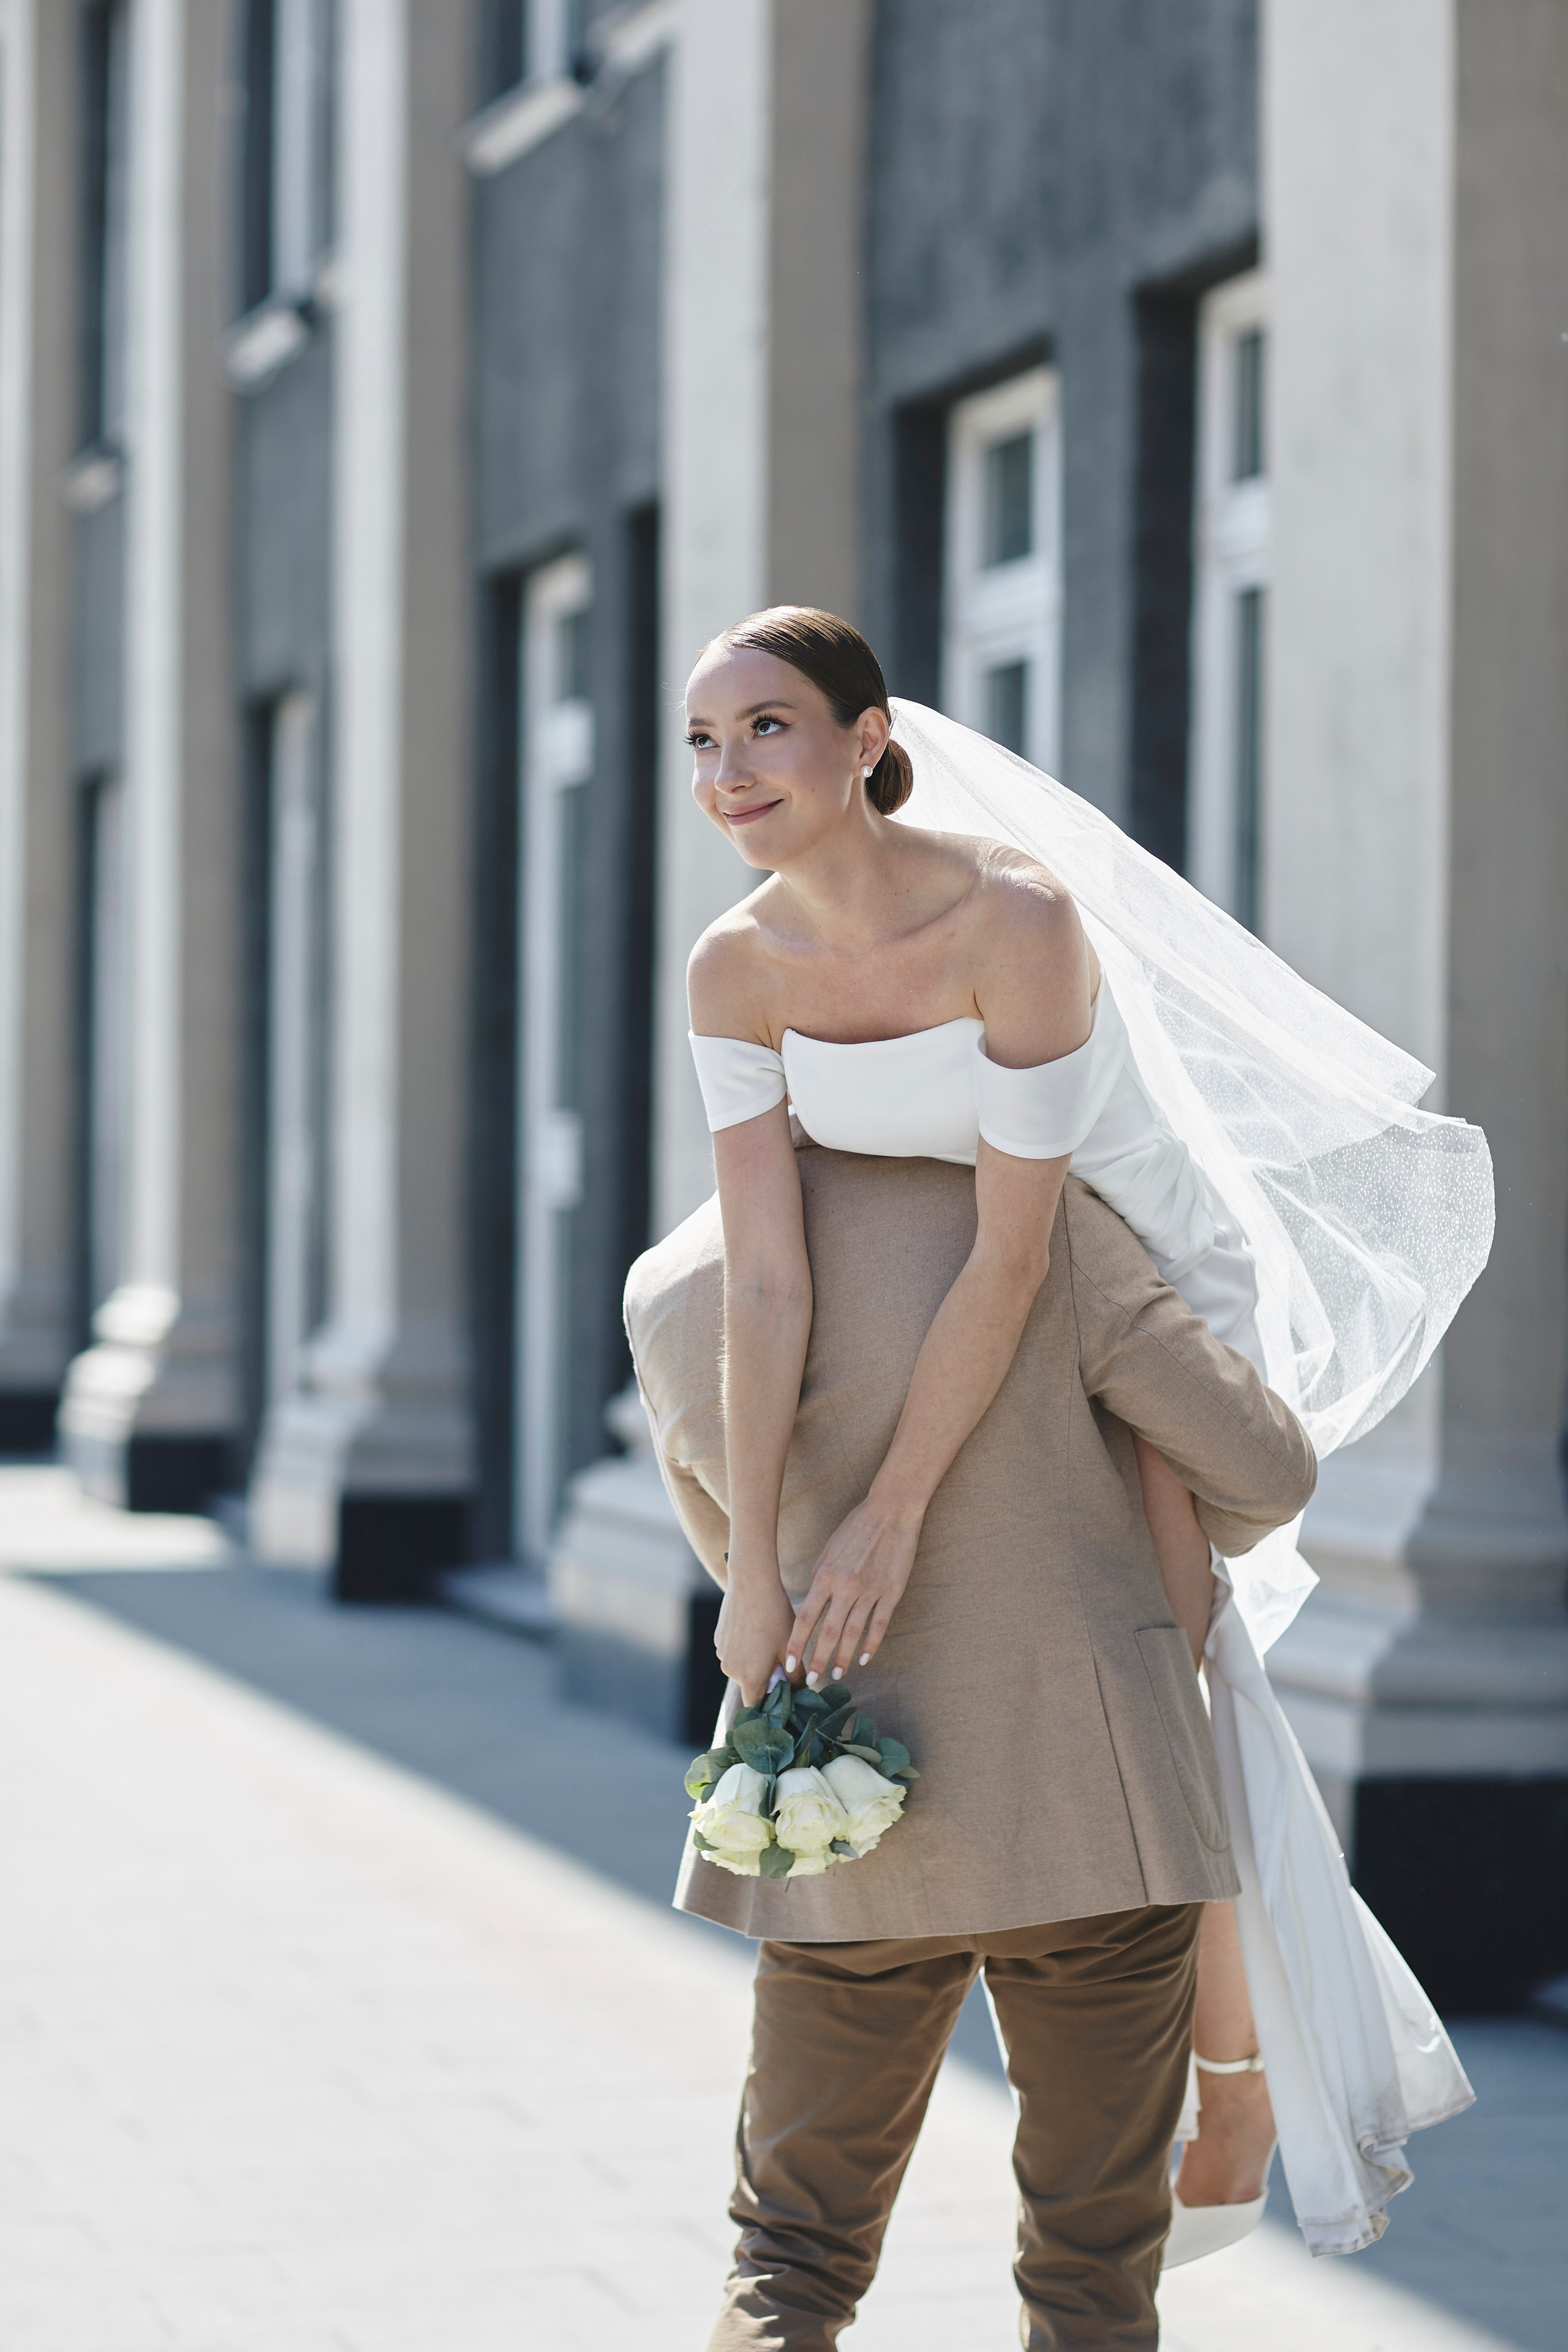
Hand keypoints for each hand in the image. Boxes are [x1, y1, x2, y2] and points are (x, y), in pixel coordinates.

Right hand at [715, 1566, 795, 1705]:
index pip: (756, 1707)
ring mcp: (722, 1654)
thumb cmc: (775, 1616)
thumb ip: (796, 1677)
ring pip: (741, 1668)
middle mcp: (730, 1670)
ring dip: (754, 1664)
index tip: (781, 1701)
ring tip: (768, 1641)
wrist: (752, 1583)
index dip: (768, 1709)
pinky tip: (756, 1630)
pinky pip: (733, 1653)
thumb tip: (801, 1692)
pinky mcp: (718, 1639)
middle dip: (765, 1681)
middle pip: (749, 1686)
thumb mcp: (790, 1648)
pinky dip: (744, 1649)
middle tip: (781, 1663)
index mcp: (749, 1677)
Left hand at [786, 1499, 920, 1687]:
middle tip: (812, 1681)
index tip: (789, 1664)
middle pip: (828, 1633)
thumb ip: (819, 1578)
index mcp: (826, 1576)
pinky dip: (871, 1644)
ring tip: (838, 1674)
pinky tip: (865, 1659)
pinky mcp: (891, 1592)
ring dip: (844, 1658)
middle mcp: (845, 1587)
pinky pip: (879, 1625)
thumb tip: (811, 1604)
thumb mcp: (829, 1551)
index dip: (796, 1644)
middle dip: (818, 1660)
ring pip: (853, 1633)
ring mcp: (870, 1591)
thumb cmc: (856, 1528)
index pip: (805, 1618)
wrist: (890, 1511)